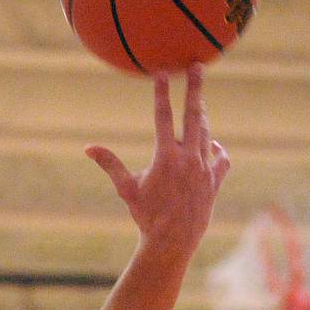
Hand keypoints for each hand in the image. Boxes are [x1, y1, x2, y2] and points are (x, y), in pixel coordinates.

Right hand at [86, 65, 230, 261]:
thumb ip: (110, 164)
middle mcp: (189, 158)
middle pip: (193, 115)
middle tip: (198, 67)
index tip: (162, 73)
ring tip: (199, 102)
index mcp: (166, 156)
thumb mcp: (126, 189)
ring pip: (206, 134)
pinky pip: (221, 159)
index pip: (163, 117)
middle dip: (195, 89)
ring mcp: (205, 169)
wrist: (173, 242)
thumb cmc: (146, 216)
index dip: (161, 93)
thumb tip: (88, 148)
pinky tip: (210, 146)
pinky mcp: (215, 182)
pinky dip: (215, 150)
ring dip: (202, 116)